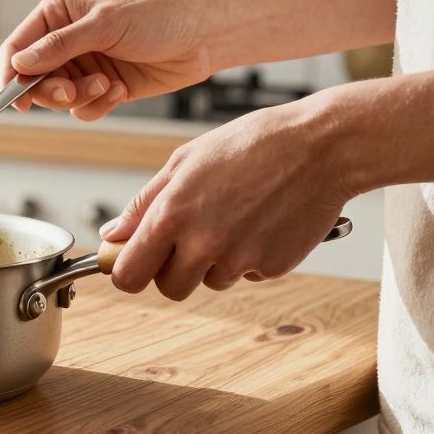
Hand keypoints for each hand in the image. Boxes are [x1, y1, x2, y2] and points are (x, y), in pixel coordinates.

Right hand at [0, 0, 216, 119]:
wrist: (204, 36)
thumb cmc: (159, 16)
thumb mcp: (105, 25)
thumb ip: (59, 46)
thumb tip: (19, 64)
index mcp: (58, 13)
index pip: (17, 47)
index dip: (11, 74)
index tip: (15, 97)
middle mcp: (66, 40)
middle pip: (34, 79)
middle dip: (52, 90)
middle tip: (70, 91)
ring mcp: (84, 65)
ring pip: (59, 98)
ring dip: (81, 97)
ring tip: (108, 84)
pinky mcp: (102, 87)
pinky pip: (83, 108)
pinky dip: (99, 105)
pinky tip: (120, 90)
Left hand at [98, 96, 353, 299]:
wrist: (320, 146)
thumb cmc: (251, 145)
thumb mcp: (184, 161)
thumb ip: (143, 203)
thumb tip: (112, 234)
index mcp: (170, 216)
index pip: (128, 276)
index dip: (128, 271)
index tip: (134, 262)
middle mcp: (202, 244)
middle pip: (169, 288)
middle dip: (174, 269)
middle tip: (191, 236)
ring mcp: (240, 259)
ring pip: (210, 281)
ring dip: (215, 261)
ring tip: (235, 216)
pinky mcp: (272, 267)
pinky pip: (247, 274)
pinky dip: (250, 256)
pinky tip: (262, 220)